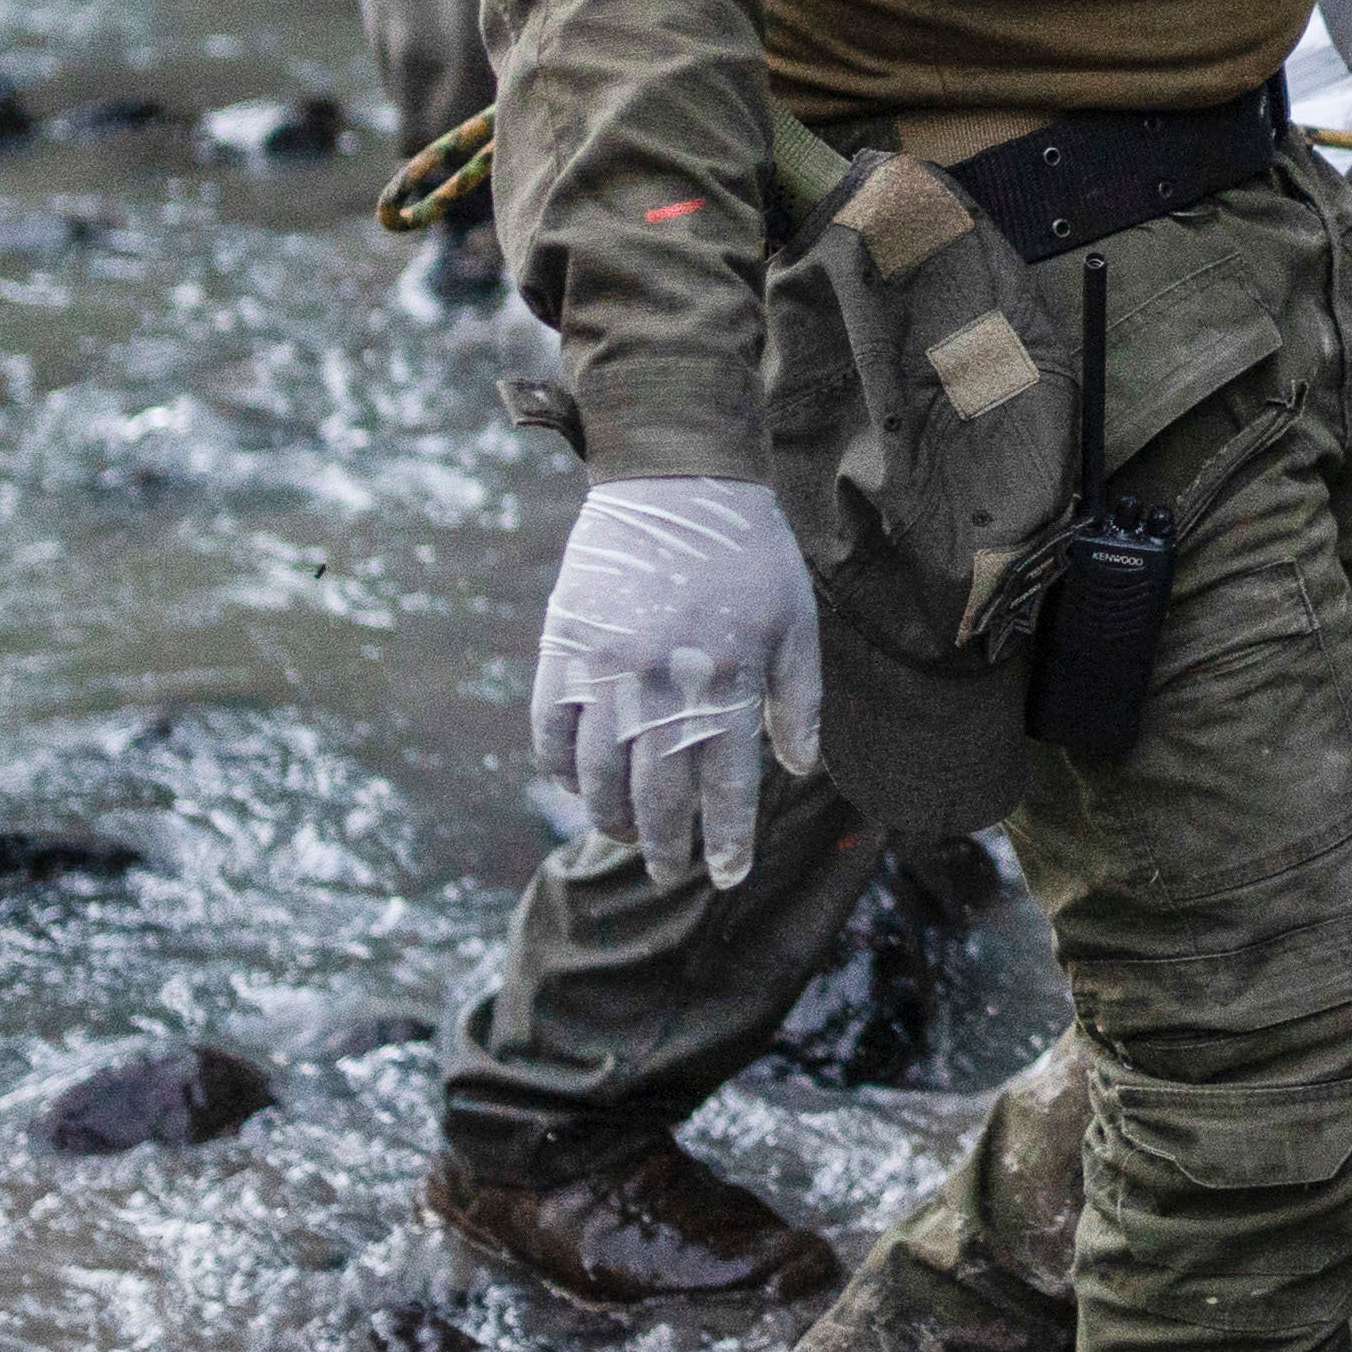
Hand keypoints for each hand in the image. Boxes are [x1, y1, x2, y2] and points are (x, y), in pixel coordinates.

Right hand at [529, 475, 818, 887]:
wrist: (676, 476)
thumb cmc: (749, 553)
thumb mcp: (797, 622)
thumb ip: (799, 700)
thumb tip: (800, 769)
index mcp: (727, 679)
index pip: (726, 785)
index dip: (727, 838)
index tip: (728, 874)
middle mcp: (663, 682)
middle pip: (658, 792)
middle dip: (666, 845)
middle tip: (671, 872)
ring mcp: (606, 667)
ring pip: (598, 773)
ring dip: (611, 817)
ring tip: (626, 836)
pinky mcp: (564, 647)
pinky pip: (551, 729)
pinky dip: (560, 769)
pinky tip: (577, 788)